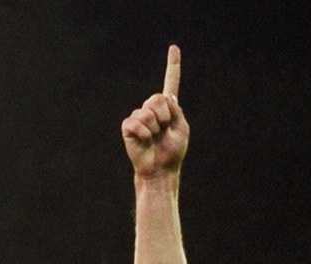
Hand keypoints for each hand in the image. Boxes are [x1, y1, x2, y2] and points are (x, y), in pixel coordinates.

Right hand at [122, 46, 188, 179]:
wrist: (160, 169)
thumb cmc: (172, 152)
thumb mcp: (182, 129)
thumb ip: (176, 111)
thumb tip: (166, 95)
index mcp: (168, 108)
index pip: (170, 83)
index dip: (173, 66)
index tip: (174, 47)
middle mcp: (151, 108)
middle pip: (158, 99)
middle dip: (165, 118)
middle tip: (163, 132)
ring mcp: (139, 116)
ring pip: (149, 113)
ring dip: (155, 129)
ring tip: (154, 139)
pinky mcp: (128, 126)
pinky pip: (137, 123)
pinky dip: (144, 135)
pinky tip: (144, 141)